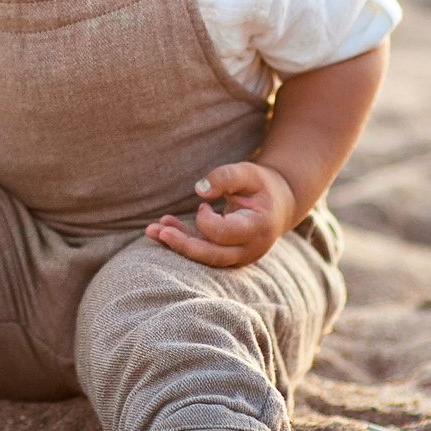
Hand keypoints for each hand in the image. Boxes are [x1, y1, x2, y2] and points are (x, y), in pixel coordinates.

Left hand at [146, 161, 295, 268]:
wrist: (280, 204)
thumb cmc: (262, 185)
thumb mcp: (248, 172)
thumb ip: (225, 177)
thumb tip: (199, 190)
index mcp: (258, 228)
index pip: (224, 233)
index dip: (206, 221)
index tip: (203, 205)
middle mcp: (250, 248)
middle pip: (213, 255)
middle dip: (183, 245)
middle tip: (158, 232)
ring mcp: (240, 256)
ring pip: (206, 257)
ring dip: (178, 244)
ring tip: (151, 231)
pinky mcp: (228, 255)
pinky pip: (204, 252)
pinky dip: (184, 241)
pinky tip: (163, 228)